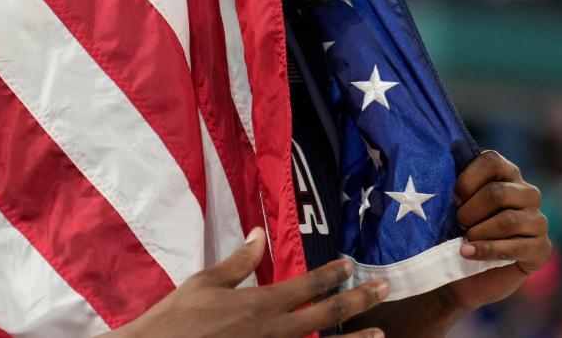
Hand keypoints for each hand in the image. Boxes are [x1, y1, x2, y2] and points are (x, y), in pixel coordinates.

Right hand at [106, 228, 387, 337]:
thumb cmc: (178, 318)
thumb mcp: (205, 282)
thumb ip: (239, 261)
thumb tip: (260, 234)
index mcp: (260, 303)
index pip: (307, 285)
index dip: (332, 273)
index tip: (351, 264)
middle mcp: (275, 331)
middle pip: (326, 315)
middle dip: (358, 300)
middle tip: (383, 289)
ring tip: (380, 335)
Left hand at [446, 150, 550, 309]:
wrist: (466, 276)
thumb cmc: (459, 232)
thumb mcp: (454, 206)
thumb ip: (455, 186)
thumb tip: (442, 165)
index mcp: (507, 174)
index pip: (491, 161)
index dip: (467, 179)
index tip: (453, 197)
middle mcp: (528, 194)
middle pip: (497, 193)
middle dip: (470, 211)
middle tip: (458, 223)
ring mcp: (538, 221)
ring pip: (507, 220)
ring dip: (478, 232)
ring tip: (463, 240)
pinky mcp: (541, 249)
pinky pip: (516, 247)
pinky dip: (487, 250)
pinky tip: (468, 252)